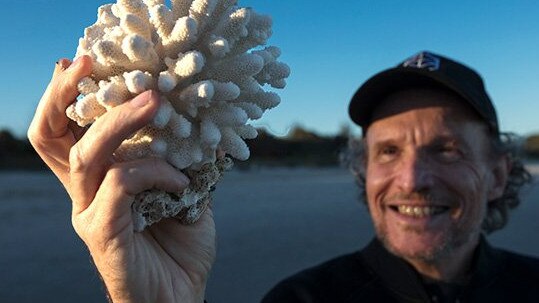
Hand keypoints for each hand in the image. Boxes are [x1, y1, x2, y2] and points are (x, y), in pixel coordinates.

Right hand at [28, 56, 214, 302]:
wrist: (180, 297)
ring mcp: (89, 213)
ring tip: (155, 103)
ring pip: (88, 155)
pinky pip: (120, 185)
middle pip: (55, 136)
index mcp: (100, 179)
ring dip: (122, 123)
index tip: (83, 63)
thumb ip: (184, 160)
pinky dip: (152, 171)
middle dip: (69, 95)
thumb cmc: (180, 245)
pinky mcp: (102, 233)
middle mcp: (85, 193)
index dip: (66, 96)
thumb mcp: (185, 192)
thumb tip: (204, 123)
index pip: (66, 131)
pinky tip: (179, 179)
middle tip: (92, 64)